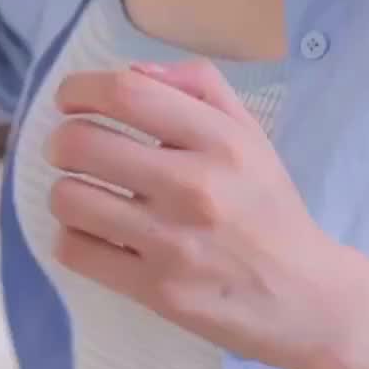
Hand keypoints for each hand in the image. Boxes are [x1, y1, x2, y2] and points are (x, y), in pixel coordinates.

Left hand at [47, 59, 368, 368]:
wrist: (306, 297)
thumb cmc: (269, 210)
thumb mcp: (252, 136)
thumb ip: (200, 89)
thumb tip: (134, 71)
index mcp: (222, 142)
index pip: (128, 94)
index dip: (81, 89)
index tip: (71, 99)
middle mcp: (195, 187)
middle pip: (83, 143)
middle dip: (62, 141)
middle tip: (71, 150)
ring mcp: (173, 242)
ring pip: (70, 198)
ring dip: (66, 191)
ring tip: (86, 195)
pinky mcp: (156, 290)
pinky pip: (75, 251)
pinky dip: (73, 238)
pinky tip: (95, 235)